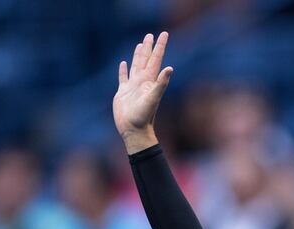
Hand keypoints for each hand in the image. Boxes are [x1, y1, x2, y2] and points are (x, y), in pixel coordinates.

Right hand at [113, 32, 173, 153]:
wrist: (133, 130)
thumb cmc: (144, 116)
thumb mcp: (153, 98)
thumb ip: (161, 83)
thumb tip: (170, 68)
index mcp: (149, 80)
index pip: (156, 59)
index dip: (160, 46)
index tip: (164, 33)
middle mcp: (142, 81)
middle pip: (146, 60)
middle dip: (149, 47)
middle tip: (151, 34)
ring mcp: (132, 86)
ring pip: (135, 66)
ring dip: (138, 55)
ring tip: (140, 44)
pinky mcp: (123, 93)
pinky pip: (123, 78)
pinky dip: (123, 70)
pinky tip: (123, 63)